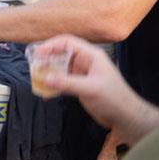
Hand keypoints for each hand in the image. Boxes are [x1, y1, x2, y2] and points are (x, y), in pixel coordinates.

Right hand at [36, 34, 158, 144]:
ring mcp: (82, 75)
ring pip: (60, 69)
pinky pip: (62, 82)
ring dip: (48, 74)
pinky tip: (46, 94)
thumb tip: (45, 79)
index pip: (67, 42)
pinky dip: (53, 86)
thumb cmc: (114, 99)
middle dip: (47, 60)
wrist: (125, 117)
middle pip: (61, 54)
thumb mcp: (90, 88)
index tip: (37, 53)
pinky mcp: (79, 87)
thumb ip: (67, 83)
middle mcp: (85, 62)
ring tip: (36, 79)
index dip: (51, 45)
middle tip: (33, 66)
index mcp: (91, 56)